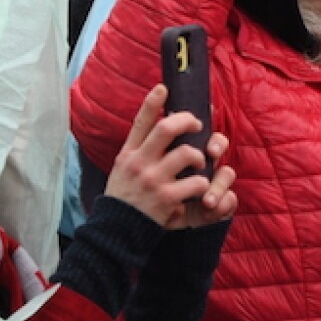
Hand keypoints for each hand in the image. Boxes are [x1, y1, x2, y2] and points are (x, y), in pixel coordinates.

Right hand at [105, 84, 238, 228]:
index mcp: (128, 155)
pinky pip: (196, 182)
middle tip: (198, 125)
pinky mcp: (167, 199)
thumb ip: (138, 150)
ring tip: (200, 163)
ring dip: (199, 156)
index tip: (164, 88)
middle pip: (167, 128)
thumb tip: (158, 125)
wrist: (117, 233)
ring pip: (187, 153)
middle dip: (188, 121)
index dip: (152, 102)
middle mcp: (139, 163)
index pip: (140, 122)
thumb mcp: (122, 170)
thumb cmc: (125, 198)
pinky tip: (199, 189)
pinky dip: (203, 183)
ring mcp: (153, 180)